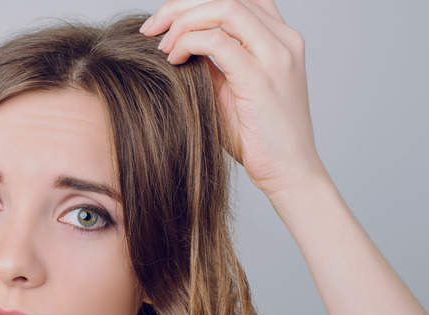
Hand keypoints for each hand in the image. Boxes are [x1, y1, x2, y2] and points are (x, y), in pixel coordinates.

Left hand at [141, 0, 325, 198]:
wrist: (288, 172)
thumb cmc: (257, 137)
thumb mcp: (229, 88)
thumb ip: (211, 62)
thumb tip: (174, 43)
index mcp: (279, 38)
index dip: (196, 1)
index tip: (163, 22)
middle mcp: (284, 39)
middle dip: (181, 6)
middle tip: (151, 28)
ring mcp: (277, 56)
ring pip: (224, 8)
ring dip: (183, 21)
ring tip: (161, 45)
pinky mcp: (261, 79)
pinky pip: (217, 42)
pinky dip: (188, 43)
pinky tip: (174, 60)